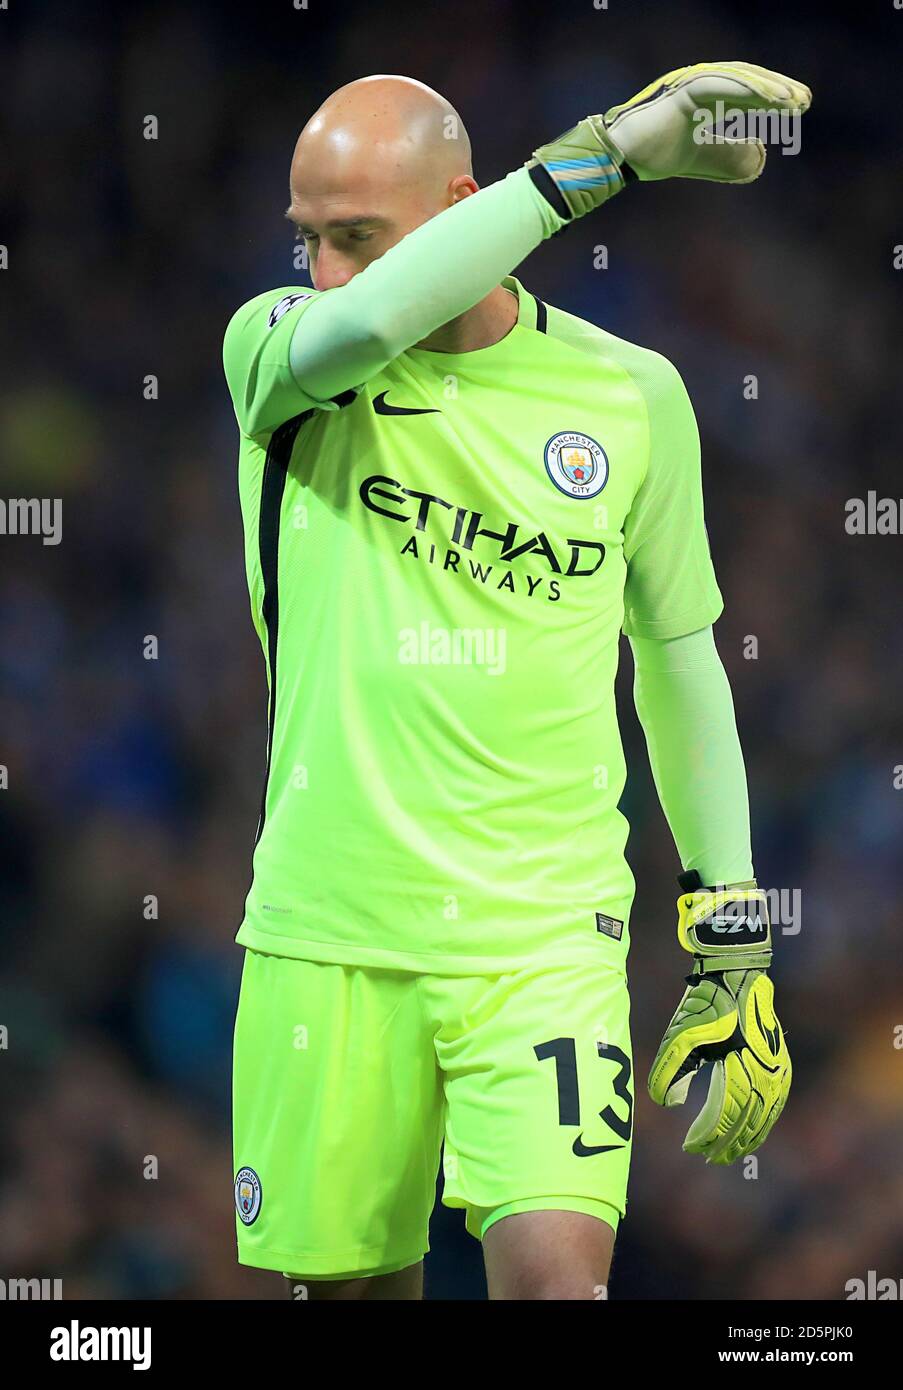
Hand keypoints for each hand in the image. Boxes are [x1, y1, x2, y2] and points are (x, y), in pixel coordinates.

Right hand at [604, 61, 811, 183]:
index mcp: (708, 98)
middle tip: (804, 101)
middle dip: (777, 90)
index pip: (748, 95)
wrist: (623, 157)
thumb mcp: (707, 160)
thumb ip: (732, 157)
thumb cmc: (657, 155)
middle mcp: (703, 84)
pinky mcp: (685, 89)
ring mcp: (693, 83)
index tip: (799, 108)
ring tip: (792, 100)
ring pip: (738, 80)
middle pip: (748, 82)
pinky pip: (721, 85)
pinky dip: (746, 90)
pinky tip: (769, 99)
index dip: (773, 100)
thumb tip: (761, 154)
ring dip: (767, 88)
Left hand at [647, 876, 790, 1164]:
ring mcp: (777, 1065)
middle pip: (750, 1120)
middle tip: (713, 1158)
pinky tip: (757, 1126)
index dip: (711, 1136)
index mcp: (740, 1066)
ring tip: (735, 1151)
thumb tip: (667, 1104)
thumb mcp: (681, 1034)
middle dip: (731, 1143)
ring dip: (751, 1135)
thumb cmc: (705, 1002)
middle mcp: (764, 1071)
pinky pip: (777, 1099)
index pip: (727, 1115)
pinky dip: (766, 1118)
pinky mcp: (781, 1059)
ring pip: (767, 1113)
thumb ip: (670, 1070)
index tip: (693, 1149)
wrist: (736, 971)